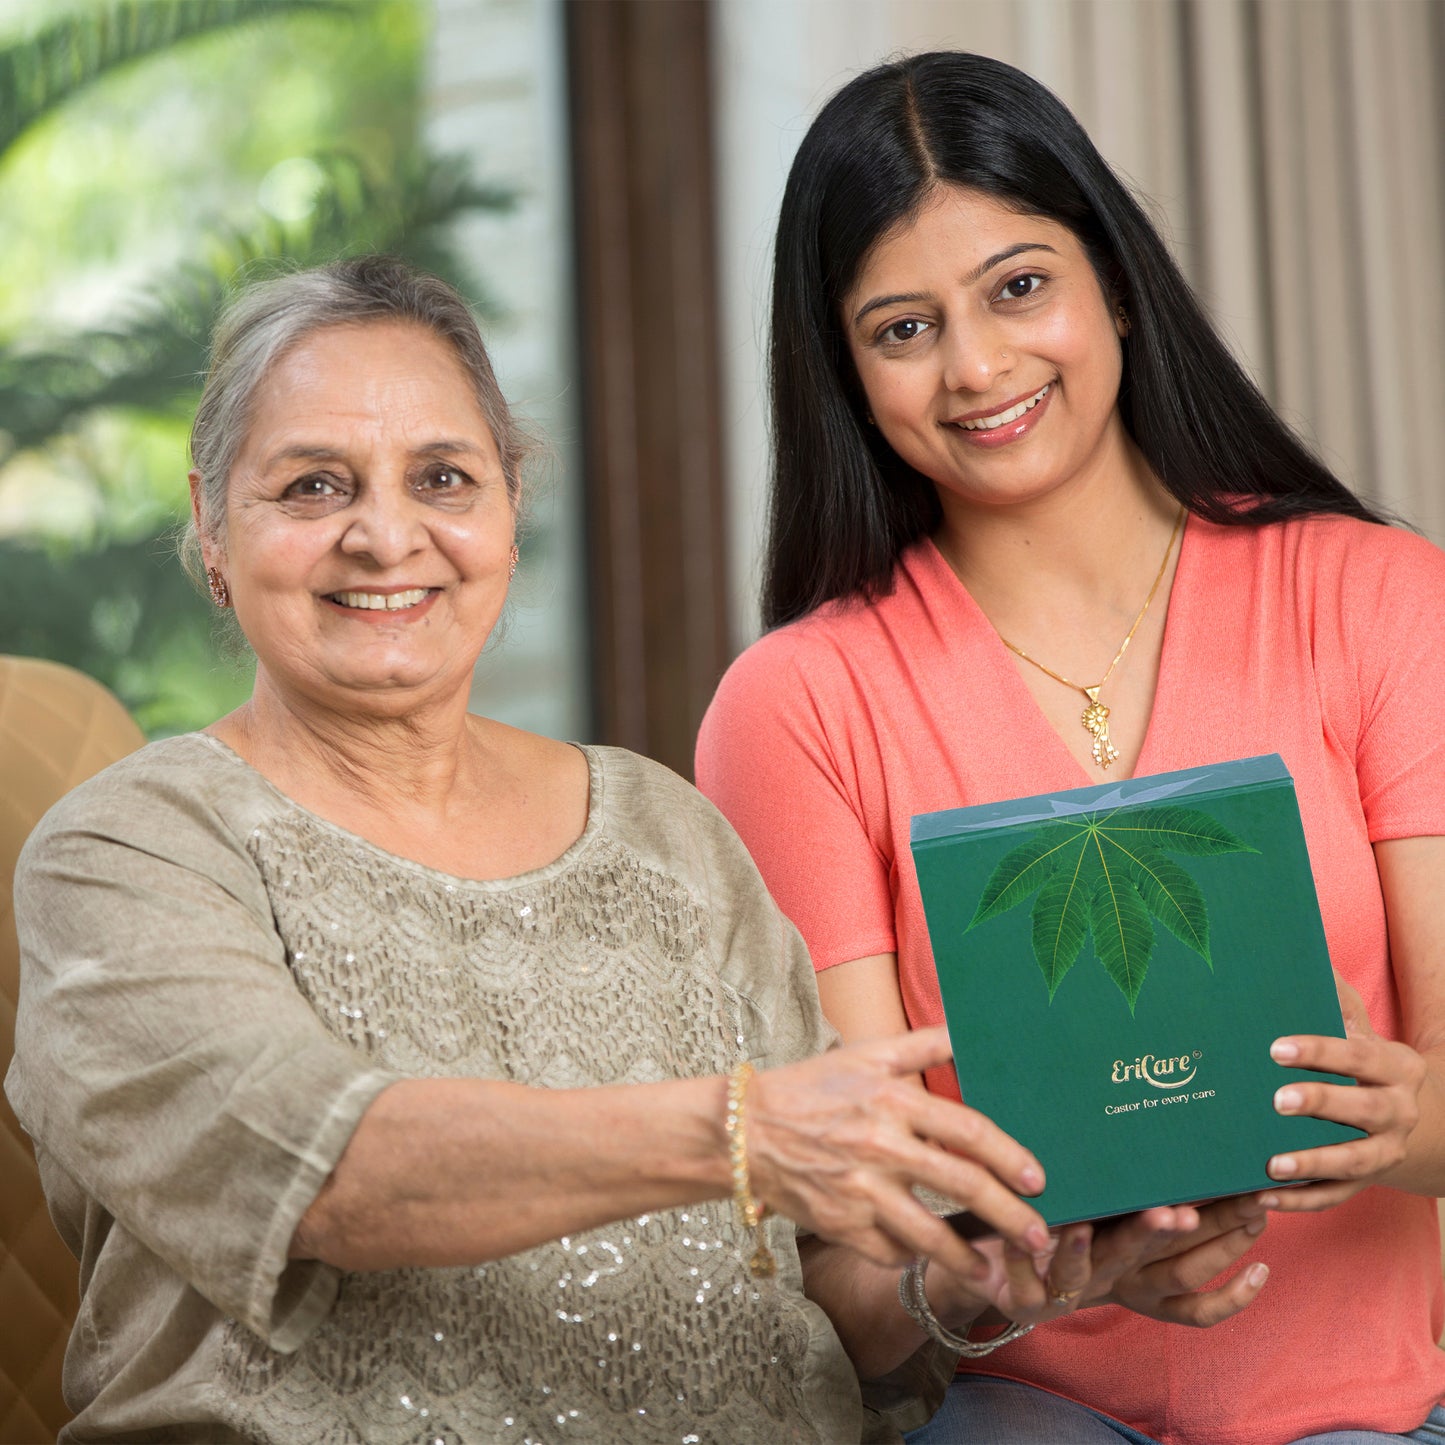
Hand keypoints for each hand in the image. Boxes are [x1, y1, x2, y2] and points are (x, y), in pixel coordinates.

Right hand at [747, 1027, 1053, 1279]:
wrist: (744, 1128)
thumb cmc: (810, 1086)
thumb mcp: (865, 1053)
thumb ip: (922, 1045)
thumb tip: (968, 1033)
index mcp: (892, 1099)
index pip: (966, 1129)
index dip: (1007, 1155)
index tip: (1038, 1178)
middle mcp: (880, 1145)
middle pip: (961, 1183)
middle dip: (1008, 1214)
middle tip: (1040, 1236)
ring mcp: (859, 1189)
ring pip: (928, 1232)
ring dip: (968, 1257)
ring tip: (994, 1273)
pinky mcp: (839, 1224)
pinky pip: (887, 1250)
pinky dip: (910, 1257)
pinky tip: (927, 1259)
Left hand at [921, 1196, 1266, 1334]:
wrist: (985, 1264)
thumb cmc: (1051, 1219)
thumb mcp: (1097, 1201)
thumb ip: (1127, 1175)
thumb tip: (1158, 1105)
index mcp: (1135, 1258)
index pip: (1195, 1258)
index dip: (1225, 1241)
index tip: (1250, 1209)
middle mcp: (1109, 1279)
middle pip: (1145, 1269)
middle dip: (1162, 1239)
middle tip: (1178, 1213)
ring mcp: (1067, 1293)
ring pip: (1083, 1275)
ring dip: (1084, 1250)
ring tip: (1080, 1225)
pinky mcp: (1024, 1302)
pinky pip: (1025, 1283)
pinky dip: (1022, 1257)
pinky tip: (1017, 1233)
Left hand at [1265, 974, 1425, 1209]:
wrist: (1414, 1115)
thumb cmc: (1365, 1059)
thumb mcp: (1359, 1025)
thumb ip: (1333, 996)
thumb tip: (1300, 946)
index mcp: (1397, 1068)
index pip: (1360, 1056)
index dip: (1320, 1052)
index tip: (1277, 1048)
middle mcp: (1398, 1112)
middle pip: (1364, 1112)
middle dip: (1322, 1105)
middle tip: (1278, 1100)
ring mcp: (1385, 1152)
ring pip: (1353, 1163)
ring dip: (1312, 1164)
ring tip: (1270, 1164)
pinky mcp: (1365, 1184)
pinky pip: (1334, 1198)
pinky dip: (1300, 1201)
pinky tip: (1262, 1197)